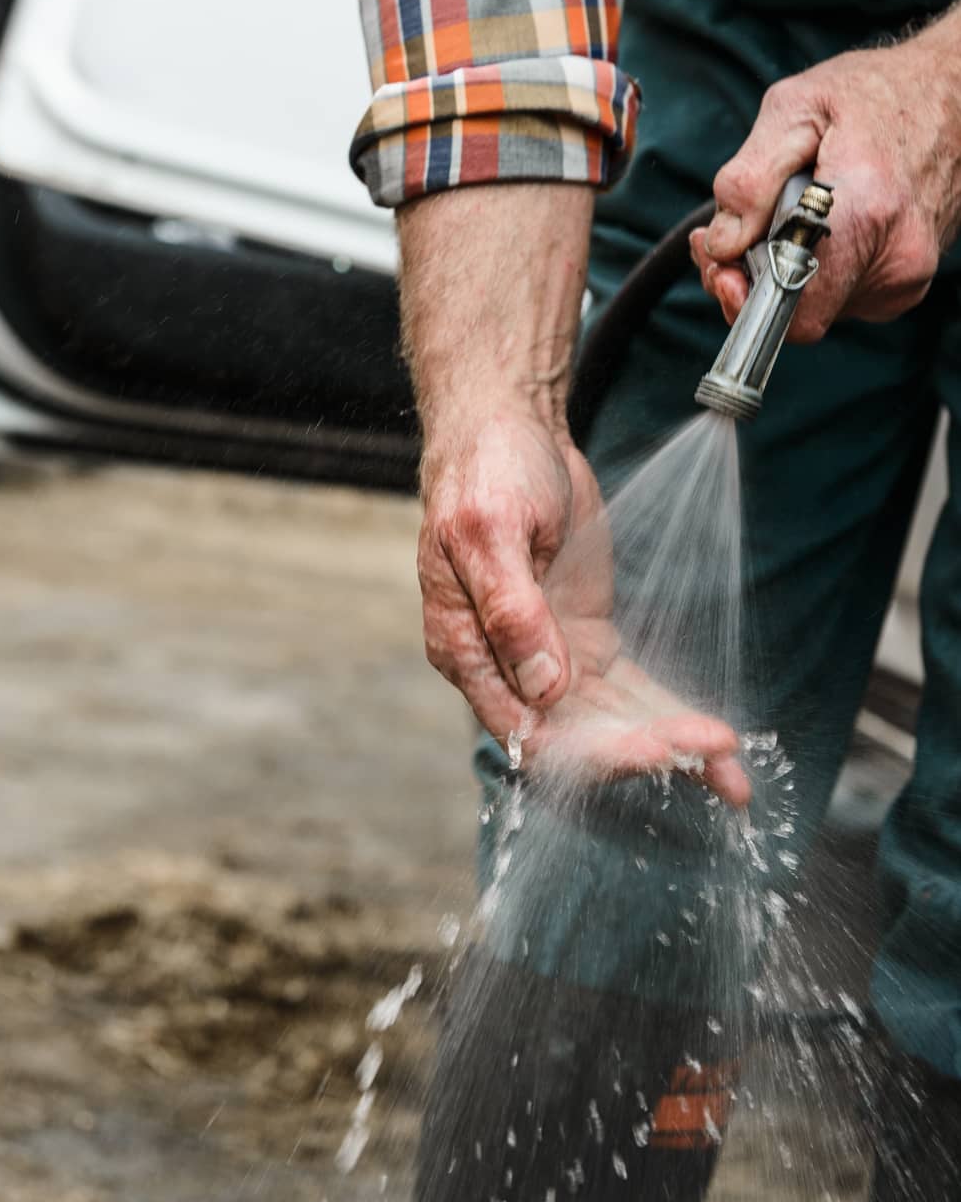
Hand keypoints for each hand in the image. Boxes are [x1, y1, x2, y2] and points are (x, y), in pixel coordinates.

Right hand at [418, 409, 749, 804]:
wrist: (508, 426)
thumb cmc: (484, 471)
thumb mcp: (490, 530)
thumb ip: (511, 610)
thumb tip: (544, 687)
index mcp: (467, 651)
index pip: (532, 730)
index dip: (596, 751)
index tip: (659, 749)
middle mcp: (508, 668)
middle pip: (580, 736)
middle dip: (650, 751)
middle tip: (716, 756)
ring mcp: (551, 655)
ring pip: (613, 720)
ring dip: (670, 748)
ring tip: (734, 775)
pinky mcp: (586, 637)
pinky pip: (630, 688)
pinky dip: (668, 712)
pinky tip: (715, 741)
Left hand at [689, 13, 960, 339]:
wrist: (954, 96)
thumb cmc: (877, 93)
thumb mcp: (795, 108)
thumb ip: (750, 178)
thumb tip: (725, 242)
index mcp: (867, 214)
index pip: (798, 312)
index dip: (746, 299)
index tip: (724, 265)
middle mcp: (894, 258)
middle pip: (797, 312)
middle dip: (752, 277)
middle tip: (732, 232)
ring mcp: (906, 276)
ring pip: (815, 305)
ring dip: (780, 269)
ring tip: (775, 214)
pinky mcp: (904, 281)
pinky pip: (838, 293)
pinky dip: (812, 267)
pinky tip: (809, 223)